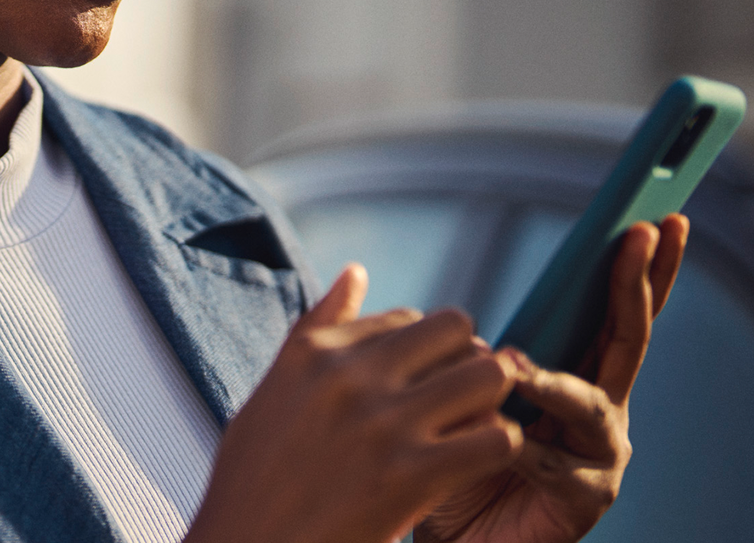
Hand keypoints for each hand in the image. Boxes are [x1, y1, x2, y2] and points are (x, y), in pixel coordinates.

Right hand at [186, 265, 523, 542]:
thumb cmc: (254, 482)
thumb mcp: (273, 393)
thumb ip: (317, 330)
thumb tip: (357, 272)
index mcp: (314, 353)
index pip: (408, 318)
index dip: (425, 353)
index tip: (419, 388)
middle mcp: (349, 377)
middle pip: (458, 329)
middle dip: (466, 361)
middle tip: (458, 402)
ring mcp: (383, 425)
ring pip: (487, 375)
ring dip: (490, 401)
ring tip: (472, 429)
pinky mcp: (411, 478)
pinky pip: (497, 439)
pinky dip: (499, 450)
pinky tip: (473, 467)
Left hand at [415, 214, 689, 542]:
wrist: (448, 538)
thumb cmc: (453, 462)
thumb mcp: (458, 398)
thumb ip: (476, 367)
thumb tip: (480, 345)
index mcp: (573, 372)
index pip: (612, 310)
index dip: (636, 267)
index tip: (655, 219)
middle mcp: (599, 406)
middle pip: (629, 335)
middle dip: (638, 282)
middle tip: (646, 233)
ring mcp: (601, 451)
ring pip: (588, 401)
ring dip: (550, 383)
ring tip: (512, 369)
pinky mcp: (589, 496)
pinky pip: (555, 463)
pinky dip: (522, 451)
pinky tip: (499, 448)